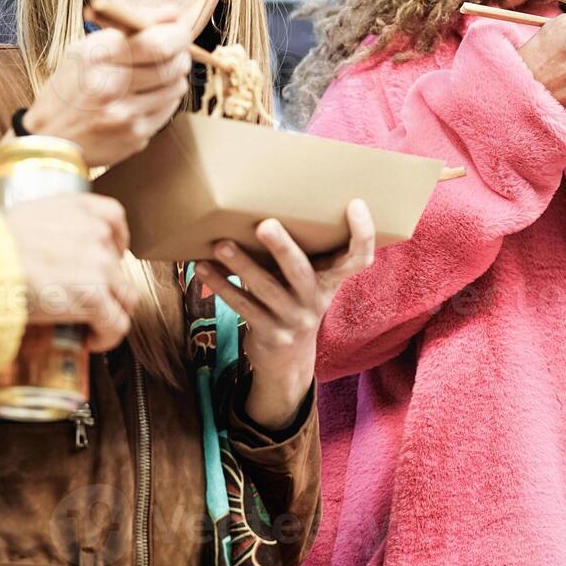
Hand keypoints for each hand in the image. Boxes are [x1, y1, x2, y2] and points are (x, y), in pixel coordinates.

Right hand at [4, 193, 136, 351]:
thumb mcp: (26, 215)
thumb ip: (51, 225)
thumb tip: (49, 244)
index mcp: (80, 207)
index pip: (114, 219)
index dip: (114, 243)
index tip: (103, 259)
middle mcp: (97, 232)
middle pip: (118, 264)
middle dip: (105, 284)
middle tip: (83, 301)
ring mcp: (101, 265)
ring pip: (124, 295)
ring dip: (110, 311)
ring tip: (90, 325)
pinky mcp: (95, 296)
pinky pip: (117, 322)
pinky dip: (108, 335)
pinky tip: (91, 340)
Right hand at [23, 15, 192, 166]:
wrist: (50, 141)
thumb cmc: (69, 89)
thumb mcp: (86, 50)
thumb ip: (130, 28)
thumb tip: (174, 14)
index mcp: (95, 57)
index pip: (157, 42)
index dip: (178, 35)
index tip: (179, 31)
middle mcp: (110, 86)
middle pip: (173, 65)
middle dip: (180, 55)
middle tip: (174, 52)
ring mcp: (125, 115)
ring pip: (176, 87)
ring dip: (173, 78)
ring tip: (156, 76)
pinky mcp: (136, 136)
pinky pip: (169, 110)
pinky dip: (165, 99)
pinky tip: (147, 98)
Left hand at [195, 199, 376, 430]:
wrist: (288, 362)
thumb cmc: (295, 303)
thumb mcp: (310, 283)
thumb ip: (304, 254)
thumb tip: (269, 203)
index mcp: (331, 281)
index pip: (359, 258)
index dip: (362, 232)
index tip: (355, 203)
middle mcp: (315, 300)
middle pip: (301, 272)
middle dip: (282, 248)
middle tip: (265, 224)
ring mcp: (293, 320)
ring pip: (265, 289)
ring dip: (241, 264)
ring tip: (221, 244)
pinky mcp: (270, 334)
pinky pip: (242, 306)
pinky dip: (221, 285)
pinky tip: (202, 268)